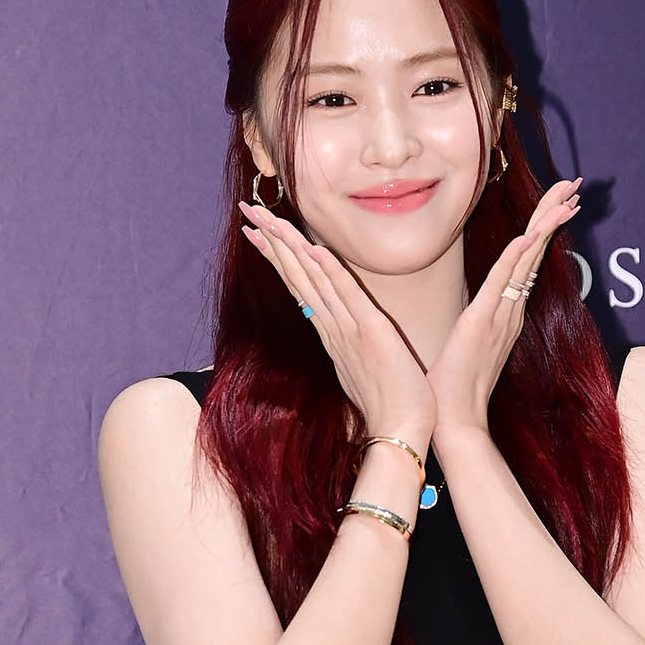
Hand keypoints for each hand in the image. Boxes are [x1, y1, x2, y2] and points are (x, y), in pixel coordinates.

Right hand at [237, 199, 435, 440]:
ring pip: (312, 279)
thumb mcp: (363, 371)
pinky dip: (329, 271)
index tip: (256, 233)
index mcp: (331, 334)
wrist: (398, 432)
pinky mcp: (371, 332)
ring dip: (288, 245)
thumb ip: (351, 349)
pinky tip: (312, 248)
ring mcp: (348, 329)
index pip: (298, 286)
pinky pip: (346, 294)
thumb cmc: (389, 406)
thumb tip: (344, 342)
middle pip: (295, 275)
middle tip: (245, 211)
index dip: (277, 257)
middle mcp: (332, 328)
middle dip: (270, 241)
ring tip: (265, 217)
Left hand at [426, 177, 581, 434]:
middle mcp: (510, 311)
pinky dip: (516, 256)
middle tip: (576, 184)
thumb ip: (475, 326)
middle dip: (554, 213)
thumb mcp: (466, 347)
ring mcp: (500, 316)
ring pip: (527, 260)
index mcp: (506, 314)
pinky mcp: (482, 322)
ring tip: (568, 194)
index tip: (561, 202)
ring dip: (546, 224)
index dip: (544, 228)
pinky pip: (502, 282)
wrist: (456, 423)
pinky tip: (530, 233)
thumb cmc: (453, 391)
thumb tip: (473, 315)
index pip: (528, 261)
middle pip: (536, 251)